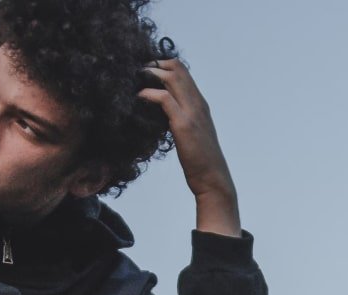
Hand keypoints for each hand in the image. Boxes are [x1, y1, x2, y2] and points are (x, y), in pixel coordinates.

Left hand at [139, 58, 239, 236]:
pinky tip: (138, 97)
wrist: (212, 178)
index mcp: (200, 104)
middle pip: (177, 67)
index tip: (145, 72)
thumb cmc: (200, 161)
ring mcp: (192, 112)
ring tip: (134, 79)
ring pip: (172, 76)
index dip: (162, 65)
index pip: (182, 71)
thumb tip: (161, 115)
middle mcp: (198, 103)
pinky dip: (148, 93)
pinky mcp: (184, 124)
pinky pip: (164, 98)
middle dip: (154, 63)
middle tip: (135, 72)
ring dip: (150, 73)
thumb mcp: (191, 134)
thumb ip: (180, 119)